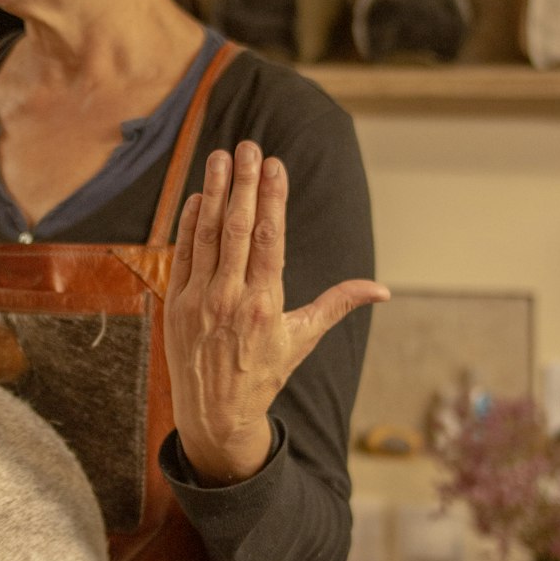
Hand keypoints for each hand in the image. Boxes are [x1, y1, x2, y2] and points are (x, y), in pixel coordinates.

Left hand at [164, 142, 388, 485]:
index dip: (271, 198)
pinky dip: (189, 223)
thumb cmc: (263, 375)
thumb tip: (383, 291)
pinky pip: (183, 254)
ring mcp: (199, 300)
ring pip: (207, 235)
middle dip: (242, 183)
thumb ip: (338, 306)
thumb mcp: (302, 340)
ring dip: (213, 192)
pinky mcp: (176, 304)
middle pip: (237, 228)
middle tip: (248, 146)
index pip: (269, 239)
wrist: (214, 414)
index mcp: (265, 304)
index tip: (273, 165)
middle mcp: (230, 299)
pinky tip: (198, 196)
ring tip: (220, 158)